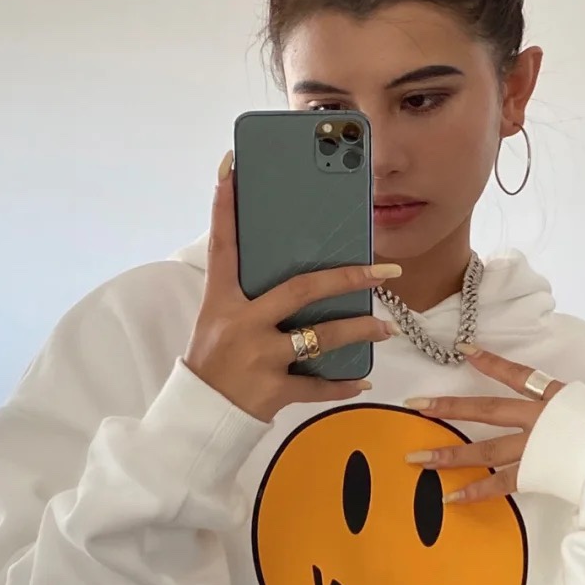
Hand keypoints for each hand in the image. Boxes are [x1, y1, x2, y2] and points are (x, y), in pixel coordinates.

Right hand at [184, 152, 399, 422]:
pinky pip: (318, 385)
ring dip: (359, 331)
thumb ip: (250, 296)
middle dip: (347, 278)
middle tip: (383, 270)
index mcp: (223, 301)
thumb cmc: (215, 362)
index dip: (226, 206)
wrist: (199, 417)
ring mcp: (258, 358)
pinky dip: (343, 384)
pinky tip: (363, 380)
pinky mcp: (272, 391)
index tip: (232, 168)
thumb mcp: (220, 321)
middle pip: (301, 290)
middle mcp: (241, 324)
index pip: (224, 246)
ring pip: (321, 337)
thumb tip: (299, 272)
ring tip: (385, 328)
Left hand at [403, 344, 566, 504]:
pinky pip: (500, 485)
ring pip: (484, 451)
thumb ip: (568, 408)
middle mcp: (539, 419)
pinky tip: (450, 497)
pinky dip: (475, 492)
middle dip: (449, 408)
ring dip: (449, 455)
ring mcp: (536, 448)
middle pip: (486, 410)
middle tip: (415, 405)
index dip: (490, 361)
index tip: (463, 349)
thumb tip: (554, 412)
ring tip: (416, 459)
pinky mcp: (538, 475)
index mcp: (555, 397)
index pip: (517, 375)